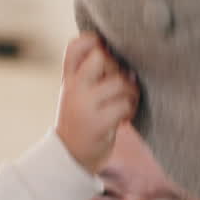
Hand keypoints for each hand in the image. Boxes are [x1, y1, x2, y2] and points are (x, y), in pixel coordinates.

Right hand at [55, 32, 139, 173]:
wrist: (70, 158)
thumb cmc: (81, 121)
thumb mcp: (79, 94)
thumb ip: (93, 74)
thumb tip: (129, 64)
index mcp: (68, 80)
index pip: (75, 46)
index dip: (93, 41)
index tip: (105, 56)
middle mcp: (73, 89)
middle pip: (101, 56)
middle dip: (118, 68)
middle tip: (119, 85)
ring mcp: (84, 106)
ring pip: (119, 82)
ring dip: (130, 92)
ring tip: (126, 104)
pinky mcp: (97, 123)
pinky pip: (124, 104)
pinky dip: (130, 110)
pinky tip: (124, 119)